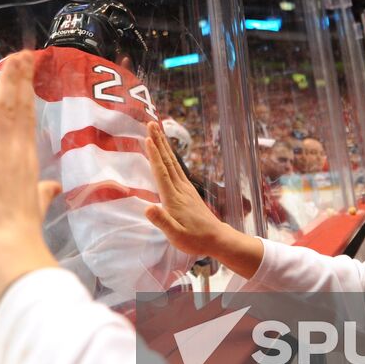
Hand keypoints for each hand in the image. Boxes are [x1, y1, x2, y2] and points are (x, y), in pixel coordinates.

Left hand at [0, 52, 60, 305]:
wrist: (9, 247)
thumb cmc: (22, 233)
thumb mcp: (36, 208)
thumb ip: (43, 193)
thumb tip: (53, 186)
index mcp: (29, 160)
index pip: (27, 118)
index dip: (28, 91)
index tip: (29, 70)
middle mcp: (17, 150)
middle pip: (19, 105)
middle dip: (20, 77)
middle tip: (23, 53)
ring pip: (4, 108)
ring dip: (6, 81)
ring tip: (10, 58)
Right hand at [143, 122, 264, 278]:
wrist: (217, 239)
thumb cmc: (195, 240)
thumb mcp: (176, 236)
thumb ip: (162, 221)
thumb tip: (147, 208)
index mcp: (174, 198)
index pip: (162, 173)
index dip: (154, 156)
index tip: (147, 139)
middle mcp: (180, 189)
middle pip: (167, 162)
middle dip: (159, 142)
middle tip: (151, 124)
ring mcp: (186, 188)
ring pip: (173, 163)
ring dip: (164, 146)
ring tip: (157, 131)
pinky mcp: (189, 191)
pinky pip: (177, 168)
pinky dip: (170, 156)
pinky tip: (168, 153)